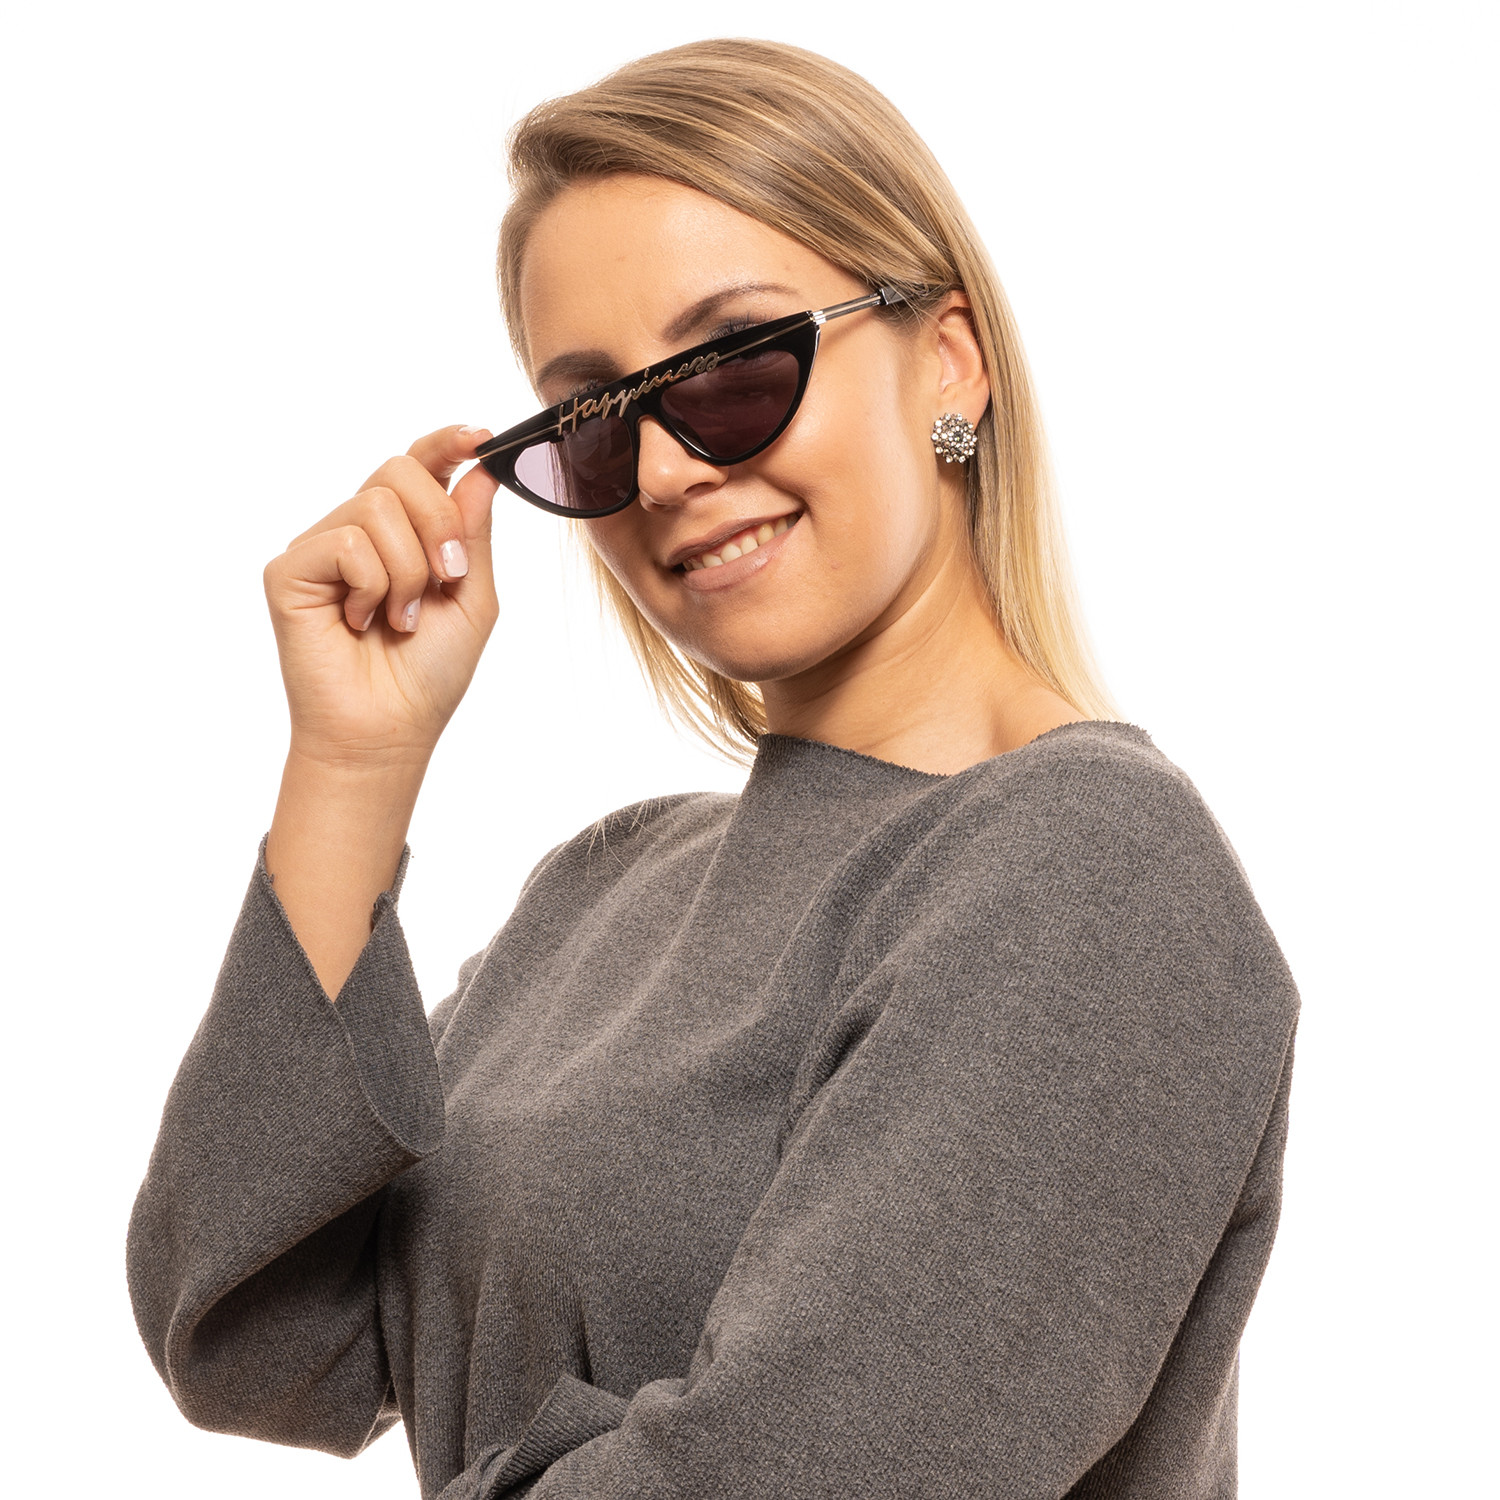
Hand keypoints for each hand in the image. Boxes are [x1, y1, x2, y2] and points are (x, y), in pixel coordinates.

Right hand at [263, 424, 499, 768]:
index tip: (480, 437)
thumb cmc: (428, 672)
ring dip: (407, 570)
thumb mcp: (472, 597)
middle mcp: (359, 531)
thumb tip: (481, 469)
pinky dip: (371, 586)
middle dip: (439, 524)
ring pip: (375, 508)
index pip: (420, 466)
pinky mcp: (289, 569)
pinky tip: (361, 622)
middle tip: (448, 579)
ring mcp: (322, 547)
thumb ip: (474, 532)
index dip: (447, 443)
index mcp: (404, 532)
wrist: (387, 730)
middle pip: (400, 472)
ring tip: (400, 617)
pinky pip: (344, 542)